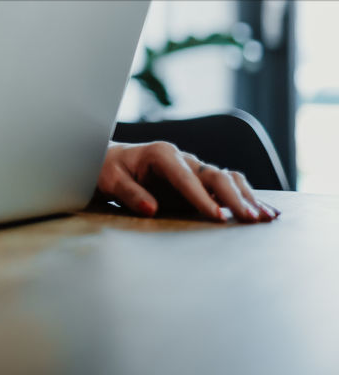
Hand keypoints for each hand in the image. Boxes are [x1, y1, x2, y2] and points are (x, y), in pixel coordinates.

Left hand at [96, 142, 280, 222]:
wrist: (112, 161)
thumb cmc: (109, 170)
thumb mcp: (110, 180)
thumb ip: (130, 194)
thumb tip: (152, 209)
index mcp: (161, 154)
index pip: (185, 177)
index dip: (201, 198)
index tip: (217, 217)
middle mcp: (183, 158)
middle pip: (214, 176)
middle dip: (234, 198)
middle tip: (250, 220)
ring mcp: (195, 168)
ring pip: (228, 179)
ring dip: (247, 198)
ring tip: (266, 218)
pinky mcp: (201, 180)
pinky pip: (229, 185)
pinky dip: (247, 197)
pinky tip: (265, 211)